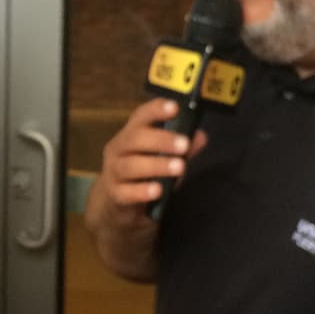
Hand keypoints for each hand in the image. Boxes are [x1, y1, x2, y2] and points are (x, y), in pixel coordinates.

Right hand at [92, 98, 205, 217]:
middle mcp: (119, 150)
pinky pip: (127, 192)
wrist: (117, 206)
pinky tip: (158, 191)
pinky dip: (142, 191)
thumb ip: (181, 149)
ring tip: (179, 167)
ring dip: (157, 165)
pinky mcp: (114, 195)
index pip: (141, 117)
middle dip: (161, 140)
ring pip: (131, 165)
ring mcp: (113, 172)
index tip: (175, 107)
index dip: (156, 110)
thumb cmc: (142, 175)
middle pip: (135, 139)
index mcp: (131, 134)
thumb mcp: (162, 159)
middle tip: (184, 144)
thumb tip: (200, 137)